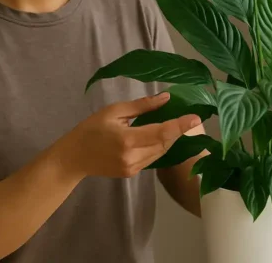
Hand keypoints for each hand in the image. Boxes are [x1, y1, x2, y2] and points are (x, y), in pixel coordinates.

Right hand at [62, 92, 201, 178]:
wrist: (74, 157)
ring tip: (177, 125)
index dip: (180, 125)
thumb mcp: (114, 111)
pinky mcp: (132, 173)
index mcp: (128, 139)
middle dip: (178, 131)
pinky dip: (159, 146)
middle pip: (165, 144)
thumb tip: (166, 98)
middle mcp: (133, 156)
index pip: (162, 132)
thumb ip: (142, 106)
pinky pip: (152, 158)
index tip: (196, 118)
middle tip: (189, 118)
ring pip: (161, 153)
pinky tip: (160, 137)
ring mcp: (133, 168)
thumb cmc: (91, 129)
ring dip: (170, 139)